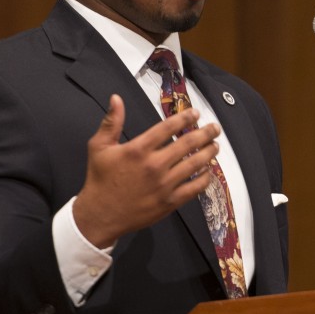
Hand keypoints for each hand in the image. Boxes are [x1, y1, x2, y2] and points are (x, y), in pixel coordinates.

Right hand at [73, 94, 219, 247]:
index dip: (185, 118)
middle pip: (188, 144)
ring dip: (209, 153)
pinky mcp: (170, 202)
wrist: (101, 215)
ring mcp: (165, 184)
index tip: (195, 113)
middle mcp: (155, 165)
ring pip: (195, 164)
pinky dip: (205, 178)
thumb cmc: (100, 179)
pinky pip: (195, 188)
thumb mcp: (99, 147)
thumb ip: (111, 122)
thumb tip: (116, 98)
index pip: (168, 127)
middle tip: (215, 128)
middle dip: (205, 133)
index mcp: (138, 149)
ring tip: (216, 146)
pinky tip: (209, 171)